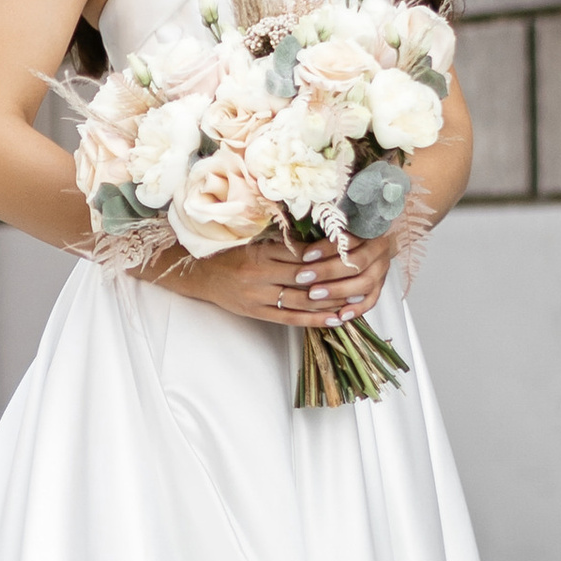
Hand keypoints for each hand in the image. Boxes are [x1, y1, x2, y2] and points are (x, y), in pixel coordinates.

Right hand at [176, 226, 398, 327]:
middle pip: (305, 278)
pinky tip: (334, 319)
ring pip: (301, 300)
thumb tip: (319, 241)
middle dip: (334, 279)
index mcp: (260, 252)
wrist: (197, 274)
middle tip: (363, 277)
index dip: (327, 255)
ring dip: (330, 302)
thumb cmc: (228, 253)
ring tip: (355, 301)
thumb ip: (282, 242)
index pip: (300, 254)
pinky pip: (289, 318)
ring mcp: (257, 297)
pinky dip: (313, 319)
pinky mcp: (256, 313)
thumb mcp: (254, 240)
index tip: (351, 252)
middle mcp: (259, 275)